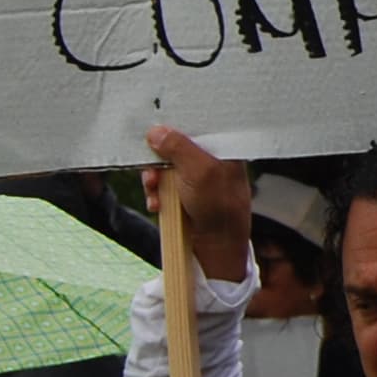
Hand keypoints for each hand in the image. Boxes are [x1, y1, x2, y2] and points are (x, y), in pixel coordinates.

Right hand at [142, 129, 255, 281]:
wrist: (217, 248)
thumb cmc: (218, 206)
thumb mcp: (200, 170)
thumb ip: (179, 147)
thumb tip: (157, 130)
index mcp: (224, 150)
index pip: (196, 128)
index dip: (174, 129)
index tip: (154, 130)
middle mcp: (211, 162)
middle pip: (175, 149)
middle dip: (159, 162)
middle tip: (152, 174)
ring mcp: (197, 181)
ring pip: (165, 170)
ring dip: (154, 181)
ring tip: (155, 194)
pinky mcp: (185, 198)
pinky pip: (163, 189)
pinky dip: (157, 196)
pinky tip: (157, 205)